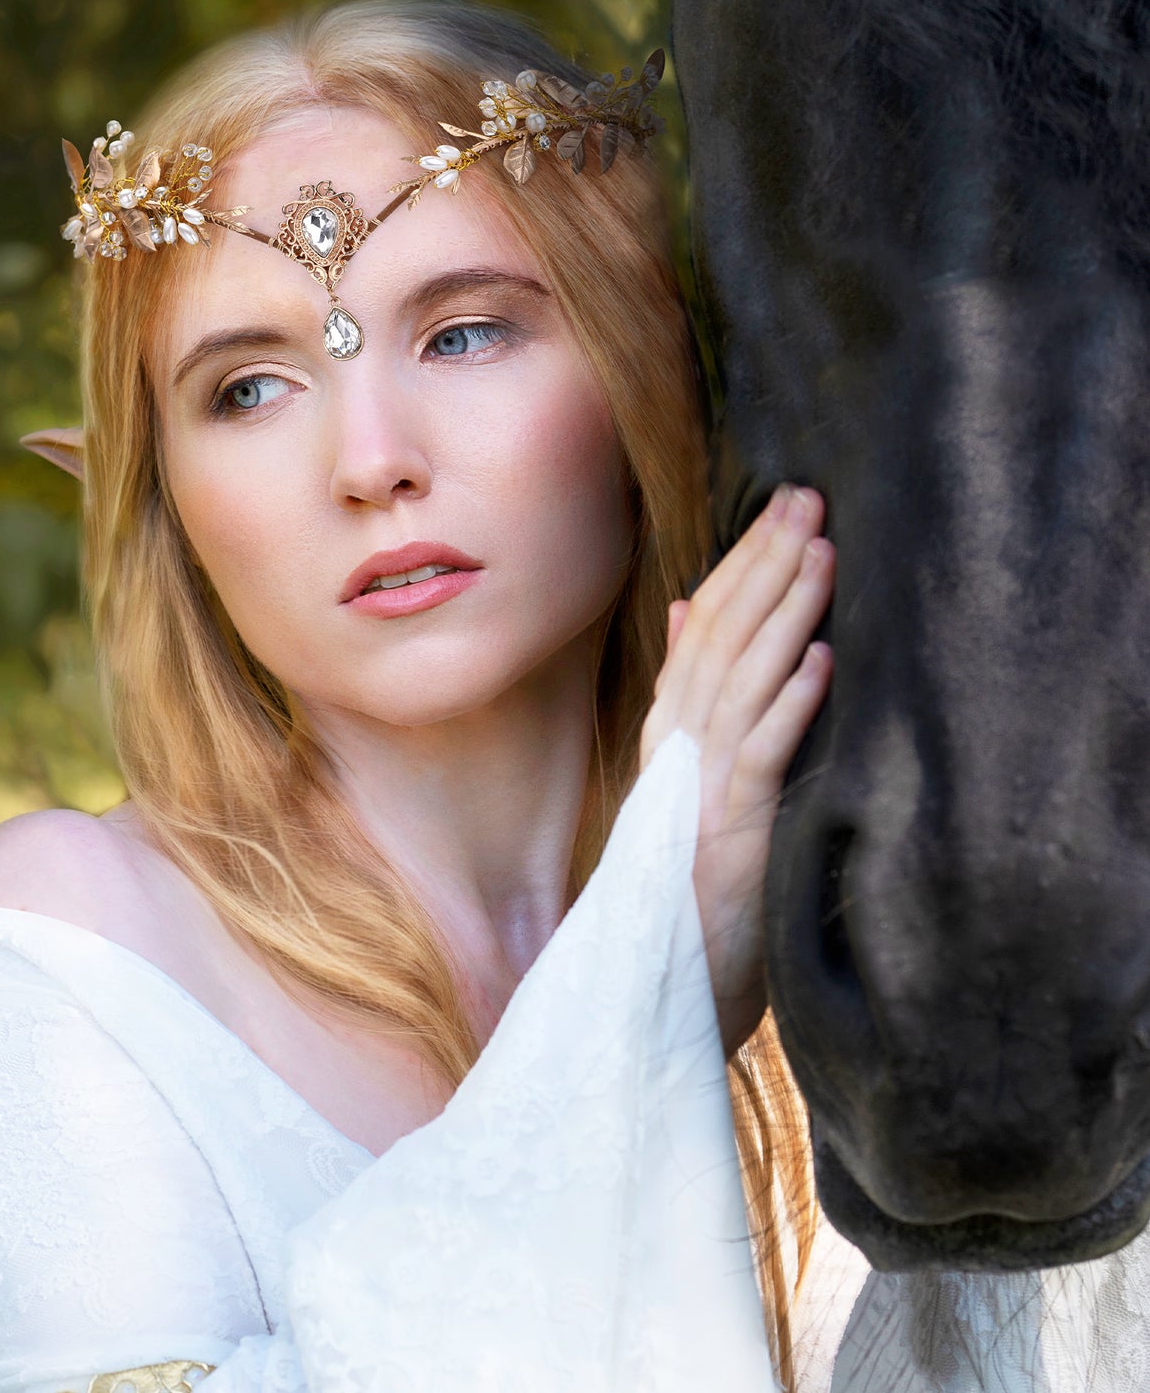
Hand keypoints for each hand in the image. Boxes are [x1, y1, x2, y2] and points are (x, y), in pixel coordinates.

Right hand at [638, 484, 834, 1054]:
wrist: (656, 980)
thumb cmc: (682, 878)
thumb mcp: (681, 775)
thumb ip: (682, 693)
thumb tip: (679, 613)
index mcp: (669, 730)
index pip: (701, 628)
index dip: (741, 564)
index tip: (783, 509)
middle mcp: (677, 746)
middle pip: (719, 637)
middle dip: (765, 564)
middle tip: (810, 498)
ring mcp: (699, 786)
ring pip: (742, 681)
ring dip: (784, 614)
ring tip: (823, 553)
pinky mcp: (728, 831)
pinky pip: (759, 756)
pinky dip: (789, 706)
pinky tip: (821, 661)